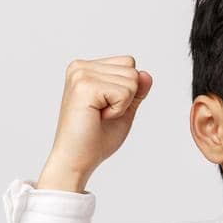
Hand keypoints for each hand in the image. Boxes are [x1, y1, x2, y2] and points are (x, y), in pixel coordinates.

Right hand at [36, 55, 153, 190]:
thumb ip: (137, 90)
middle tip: (101, 114)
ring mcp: (81, 74)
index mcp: (86, 68)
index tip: (105, 108)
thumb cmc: (95, 138)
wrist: (75, 159)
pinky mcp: (85, 86)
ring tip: (98, 116)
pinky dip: (118, 110)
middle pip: (132, 70)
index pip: (129, 63)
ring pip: (132, 80)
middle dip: (126, 98)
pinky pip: (125, 92)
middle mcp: (81, 67)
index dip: (127, 90)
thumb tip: (146, 74)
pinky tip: (98, 117)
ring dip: (122, 105)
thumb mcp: (124, 109)